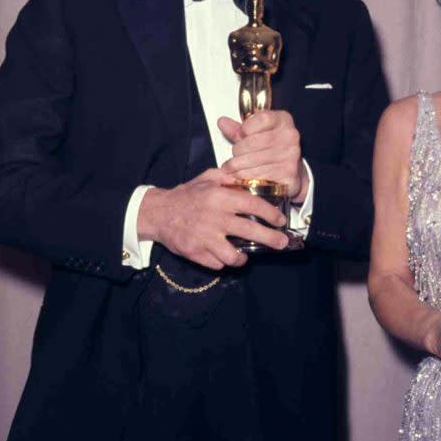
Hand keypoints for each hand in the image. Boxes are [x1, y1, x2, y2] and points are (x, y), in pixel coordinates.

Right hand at [138, 168, 288, 270]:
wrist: (158, 213)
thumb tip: (250, 180)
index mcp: (219, 197)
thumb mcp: (208, 177)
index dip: (270, 214)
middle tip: (282, 243)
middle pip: (250, 231)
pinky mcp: (195, 253)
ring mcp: (204, 238)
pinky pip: (217, 263)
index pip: (253, 204)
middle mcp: (214, 218)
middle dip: (271, 239)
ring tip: (246, 255)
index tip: (280, 220)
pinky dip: (223, 262)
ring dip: (243, 257)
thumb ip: (229, 177)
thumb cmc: (187, 195)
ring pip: (233, 256)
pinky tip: (225, 255)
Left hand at [219, 111, 308, 202]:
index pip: (262, 118)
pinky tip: (241, 177)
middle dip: (237, 150)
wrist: (292, 173)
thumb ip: (239, 130)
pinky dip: (245, 178)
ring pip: (252, 160)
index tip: (241, 135)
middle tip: (235, 155)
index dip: (245, 128)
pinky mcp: (287, 174)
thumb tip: (222, 122)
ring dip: (236, 166)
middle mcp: (290, 136)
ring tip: (232, 168)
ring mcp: (290, 155)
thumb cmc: (272, 150)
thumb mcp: (256, 134)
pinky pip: (258, 175)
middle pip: (253, 141)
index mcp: (282, 120)